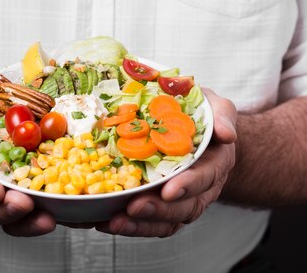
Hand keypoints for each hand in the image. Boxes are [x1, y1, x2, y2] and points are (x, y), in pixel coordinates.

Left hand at [96, 89, 236, 237]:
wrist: (200, 130)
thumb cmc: (205, 116)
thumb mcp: (217, 108)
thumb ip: (223, 117)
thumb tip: (226, 134)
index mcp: (215, 162)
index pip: (205, 177)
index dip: (187, 185)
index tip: (168, 190)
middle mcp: (202, 187)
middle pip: (184, 207)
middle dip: (159, 209)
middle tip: (134, 207)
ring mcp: (183, 199)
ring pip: (167, 220)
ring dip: (141, 224)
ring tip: (116, 221)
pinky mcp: (164, 204)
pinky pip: (151, 221)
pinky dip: (131, 225)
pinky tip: (106, 222)